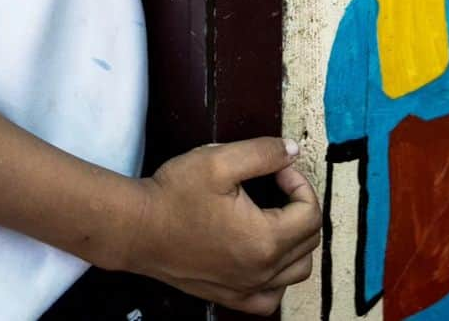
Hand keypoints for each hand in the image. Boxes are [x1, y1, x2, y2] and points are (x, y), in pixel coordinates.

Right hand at [125, 138, 320, 314]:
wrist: (138, 228)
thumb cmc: (174, 195)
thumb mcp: (218, 159)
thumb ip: (263, 152)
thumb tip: (293, 151)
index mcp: (264, 239)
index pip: (310, 213)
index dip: (300, 183)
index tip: (278, 167)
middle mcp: (261, 271)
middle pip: (308, 242)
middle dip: (299, 206)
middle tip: (275, 183)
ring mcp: (246, 289)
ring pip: (296, 271)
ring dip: (295, 240)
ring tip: (273, 214)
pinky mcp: (231, 297)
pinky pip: (271, 297)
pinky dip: (278, 277)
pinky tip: (262, 255)